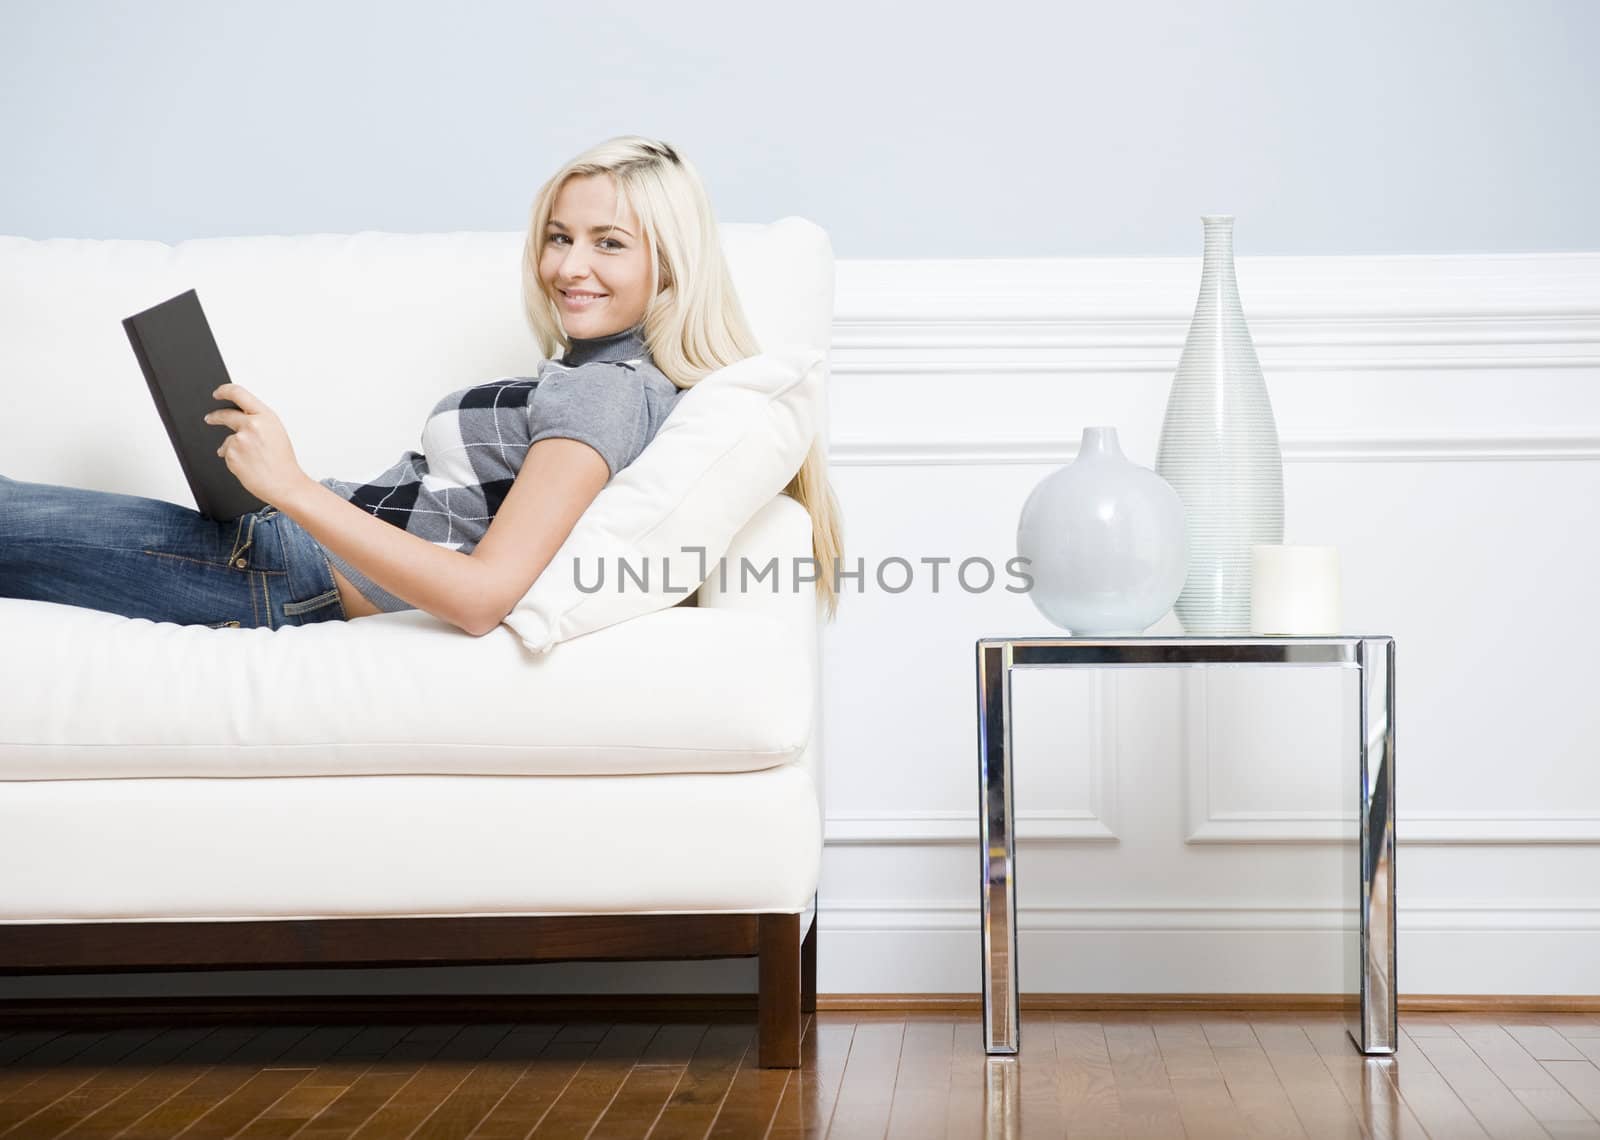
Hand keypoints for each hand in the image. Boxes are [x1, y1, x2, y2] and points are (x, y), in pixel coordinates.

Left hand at [204, 383, 309, 507]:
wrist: (284, 484)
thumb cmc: (283, 462)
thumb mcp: (276, 433)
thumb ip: (259, 421)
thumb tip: (240, 417)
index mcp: (266, 416)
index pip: (239, 393)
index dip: (225, 391)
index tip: (218, 393)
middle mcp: (252, 424)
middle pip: (225, 414)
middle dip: (214, 416)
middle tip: (210, 418)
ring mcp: (240, 439)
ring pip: (228, 439)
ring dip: (233, 448)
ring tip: (251, 459)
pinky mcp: (231, 454)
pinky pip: (227, 454)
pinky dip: (234, 460)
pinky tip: (248, 465)